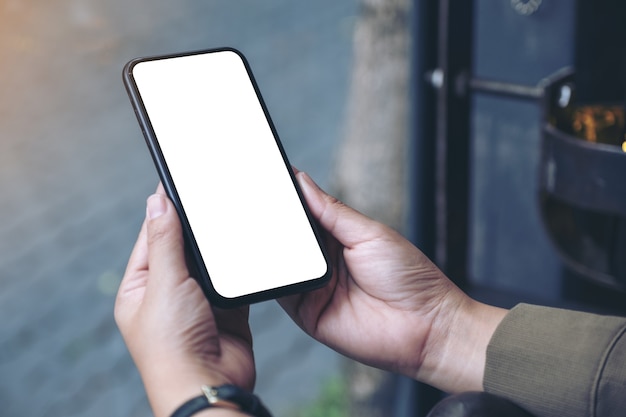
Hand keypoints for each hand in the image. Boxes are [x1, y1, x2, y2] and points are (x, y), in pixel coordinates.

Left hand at [115, 186, 253, 416]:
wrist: (209, 385)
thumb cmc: (172, 345)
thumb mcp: (163, 285)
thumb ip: (165, 242)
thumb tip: (157, 202)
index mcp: (140, 287)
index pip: (152, 236)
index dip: (165, 209)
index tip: (179, 181)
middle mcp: (167, 292)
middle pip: (182, 246)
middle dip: (196, 225)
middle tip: (211, 195)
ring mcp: (197, 301)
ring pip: (209, 261)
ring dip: (219, 245)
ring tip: (230, 216)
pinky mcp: (225, 309)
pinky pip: (231, 279)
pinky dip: (238, 265)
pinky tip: (246, 247)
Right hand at [281, 172, 506, 392]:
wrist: (424, 325)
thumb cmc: (409, 277)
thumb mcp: (370, 233)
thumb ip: (332, 211)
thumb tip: (302, 180)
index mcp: (337, 236)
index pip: (303, 213)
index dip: (286, 198)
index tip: (269, 179)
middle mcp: (322, 260)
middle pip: (287, 237)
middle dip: (273, 222)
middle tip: (259, 202)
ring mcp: (312, 286)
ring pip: (279, 263)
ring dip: (270, 249)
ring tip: (263, 230)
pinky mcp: (305, 312)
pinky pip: (281, 292)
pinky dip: (273, 278)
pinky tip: (271, 262)